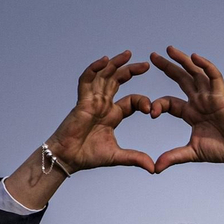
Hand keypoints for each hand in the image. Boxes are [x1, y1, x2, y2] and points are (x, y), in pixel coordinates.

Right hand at [44, 52, 154, 172]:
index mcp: (113, 115)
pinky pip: (86, 81)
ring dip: (114, 64)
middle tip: (146, 64)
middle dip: (131, 71)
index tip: (153, 110)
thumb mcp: (118, 156)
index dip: (143, 102)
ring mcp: (91, 101)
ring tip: (127, 54)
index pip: (132, 101)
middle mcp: (103, 104)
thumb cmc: (89, 156)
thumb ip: (136, 159)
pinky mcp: (81, 101)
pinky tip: (104, 60)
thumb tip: (154, 169)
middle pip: (117, 82)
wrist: (69, 158)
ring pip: (103, 77)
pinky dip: (94, 69)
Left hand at [148, 47, 223, 171]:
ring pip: (195, 74)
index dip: (159, 104)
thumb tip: (155, 168)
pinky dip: (206, 66)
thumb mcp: (191, 152)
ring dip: (183, 61)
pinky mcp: (221, 96)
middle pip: (181, 80)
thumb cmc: (220, 151)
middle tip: (152, 56)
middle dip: (167, 68)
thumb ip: (173, 157)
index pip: (170, 102)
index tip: (151, 112)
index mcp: (190, 113)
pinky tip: (195, 57)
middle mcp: (199, 102)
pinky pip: (214, 77)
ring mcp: (210, 97)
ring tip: (169, 50)